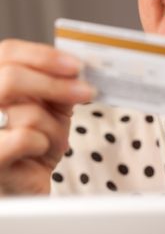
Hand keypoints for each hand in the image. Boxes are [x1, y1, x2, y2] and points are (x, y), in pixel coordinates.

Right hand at [0, 39, 95, 194]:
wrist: (25, 181)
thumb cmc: (35, 141)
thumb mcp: (51, 106)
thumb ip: (58, 85)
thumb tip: (77, 69)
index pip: (9, 52)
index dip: (43, 55)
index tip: (75, 66)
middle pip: (12, 77)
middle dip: (56, 85)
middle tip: (86, 92)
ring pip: (27, 112)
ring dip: (54, 128)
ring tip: (54, 139)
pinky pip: (25, 138)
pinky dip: (44, 144)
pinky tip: (40, 151)